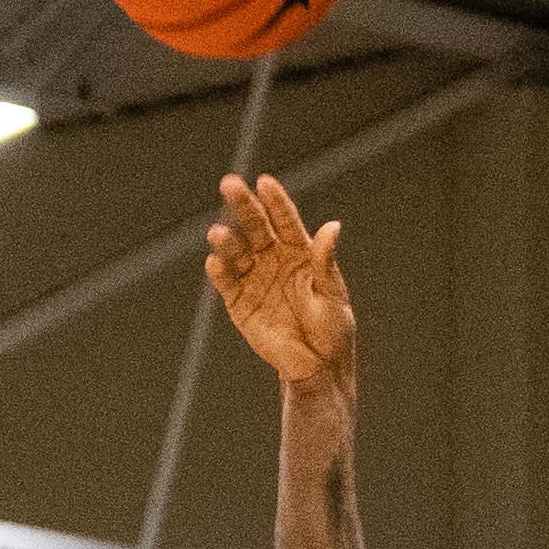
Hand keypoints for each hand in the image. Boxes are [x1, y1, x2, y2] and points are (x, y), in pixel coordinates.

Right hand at [202, 173, 354, 388]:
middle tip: (229, 184)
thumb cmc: (331, 328)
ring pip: (237, 252)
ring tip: (217, 233)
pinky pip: (227, 284)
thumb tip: (333, 227)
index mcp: (299, 252)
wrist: (317, 365)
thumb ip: (325, 261)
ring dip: (227, 240)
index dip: (275, 201)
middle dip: (243, 206)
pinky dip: (219, 273)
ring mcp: (254, 279)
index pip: (284, 220)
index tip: (265, 182)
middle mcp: (273, 260)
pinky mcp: (239, 303)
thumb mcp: (331, 293)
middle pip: (255, 227)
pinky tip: (215, 262)